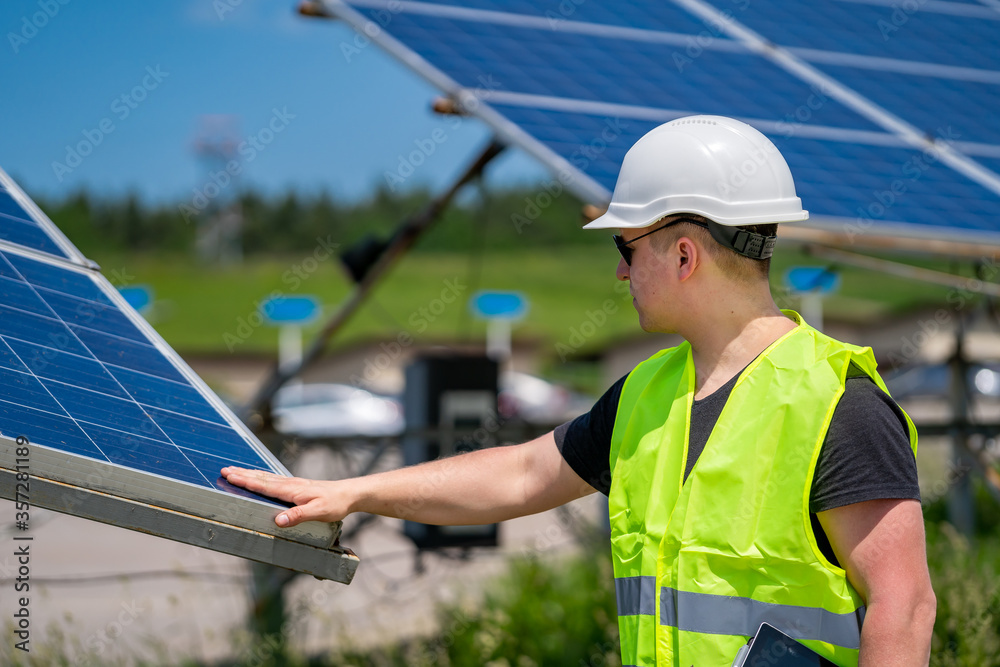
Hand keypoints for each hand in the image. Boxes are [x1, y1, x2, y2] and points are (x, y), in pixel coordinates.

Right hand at [221, 467, 351, 527]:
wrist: (349, 494)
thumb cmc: (335, 504)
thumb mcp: (319, 512)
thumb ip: (298, 516)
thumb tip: (277, 521)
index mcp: (292, 490)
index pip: (264, 486)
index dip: (246, 481)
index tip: (230, 476)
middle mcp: (290, 484)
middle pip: (261, 478)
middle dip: (242, 474)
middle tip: (224, 470)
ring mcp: (293, 484)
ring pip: (266, 477)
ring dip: (249, 474)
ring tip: (234, 470)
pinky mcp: (297, 486)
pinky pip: (274, 479)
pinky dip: (261, 476)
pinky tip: (258, 476)